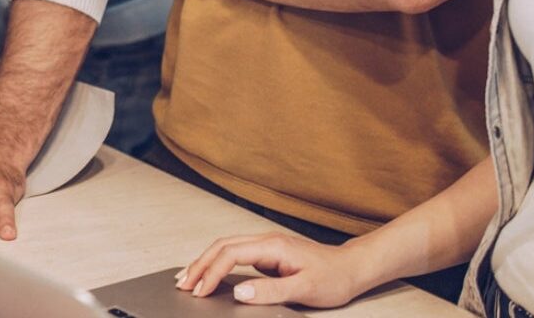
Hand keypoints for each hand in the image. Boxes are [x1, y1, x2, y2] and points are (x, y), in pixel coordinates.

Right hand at [176, 230, 373, 307]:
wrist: (352, 268)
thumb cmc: (333, 278)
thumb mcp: (304, 289)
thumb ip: (270, 290)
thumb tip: (239, 291)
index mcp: (272, 246)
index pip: (230, 254)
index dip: (211, 273)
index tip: (199, 292)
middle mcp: (266, 241)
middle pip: (221, 246)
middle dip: (198, 265)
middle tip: (182, 284)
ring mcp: (266, 246)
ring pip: (226, 248)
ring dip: (204, 262)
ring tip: (187, 278)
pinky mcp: (268, 254)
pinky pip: (234, 254)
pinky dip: (216, 263)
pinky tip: (209, 273)